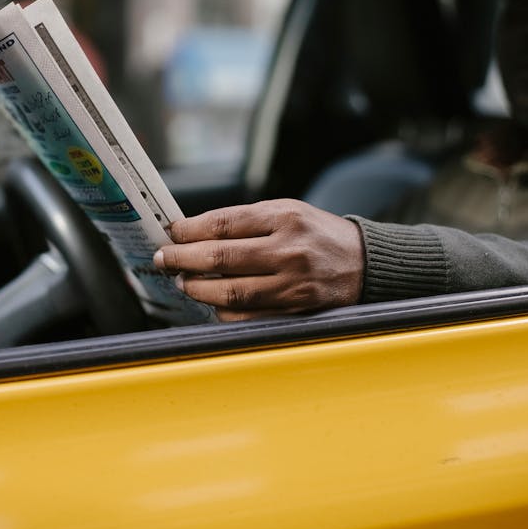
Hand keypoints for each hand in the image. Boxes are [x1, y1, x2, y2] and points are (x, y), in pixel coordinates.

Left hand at [153, 199, 364, 320]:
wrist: (363, 262)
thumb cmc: (316, 234)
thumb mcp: (286, 211)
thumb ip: (244, 221)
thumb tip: (193, 234)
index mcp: (284, 218)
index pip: (223, 224)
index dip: (189, 231)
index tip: (171, 234)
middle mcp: (288, 251)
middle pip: (221, 259)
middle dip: (183, 260)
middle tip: (164, 260)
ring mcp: (292, 285)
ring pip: (230, 293)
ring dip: (198, 289)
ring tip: (184, 282)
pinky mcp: (294, 311)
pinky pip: (247, 317)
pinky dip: (223, 311)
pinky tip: (212, 303)